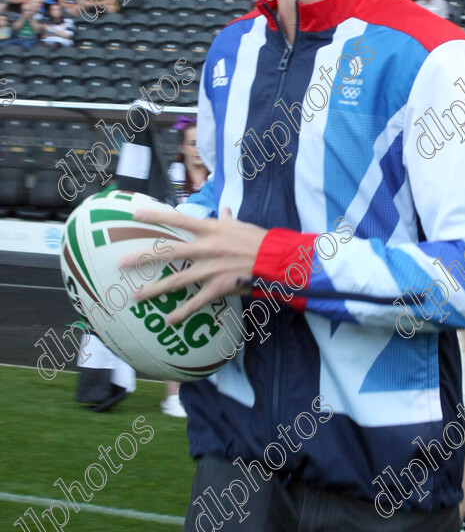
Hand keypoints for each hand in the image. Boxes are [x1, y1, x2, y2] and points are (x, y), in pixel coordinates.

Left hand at [120, 208, 267, 324]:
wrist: (275, 259)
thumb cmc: (259, 240)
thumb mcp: (241, 226)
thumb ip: (228, 220)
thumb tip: (224, 210)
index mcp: (210, 229)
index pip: (178, 218)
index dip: (155, 215)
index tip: (135, 214)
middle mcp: (206, 248)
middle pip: (168, 252)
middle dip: (144, 257)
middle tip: (122, 262)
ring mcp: (210, 269)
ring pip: (177, 281)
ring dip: (155, 289)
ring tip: (135, 296)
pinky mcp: (218, 287)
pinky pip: (196, 302)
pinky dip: (182, 313)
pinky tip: (168, 321)